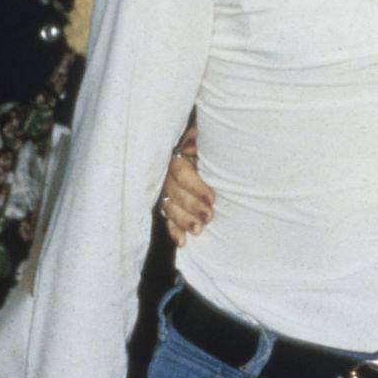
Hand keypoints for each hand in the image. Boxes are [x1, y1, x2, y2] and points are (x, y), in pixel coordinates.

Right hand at [158, 126, 211, 247]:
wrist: (204, 147)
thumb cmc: (207, 141)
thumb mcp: (202, 135)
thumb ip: (194, 139)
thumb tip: (191, 146)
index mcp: (175, 155)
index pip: (181, 173)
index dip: (195, 186)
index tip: (211, 198)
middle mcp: (167, 173)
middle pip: (174, 192)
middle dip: (192, 206)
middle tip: (209, 216)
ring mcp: (165, 189)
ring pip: (169, 207)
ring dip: (183, 220)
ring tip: (198, 230)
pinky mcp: (167, 202)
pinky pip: (167, 218)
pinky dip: (174, 230)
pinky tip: (183, 241)